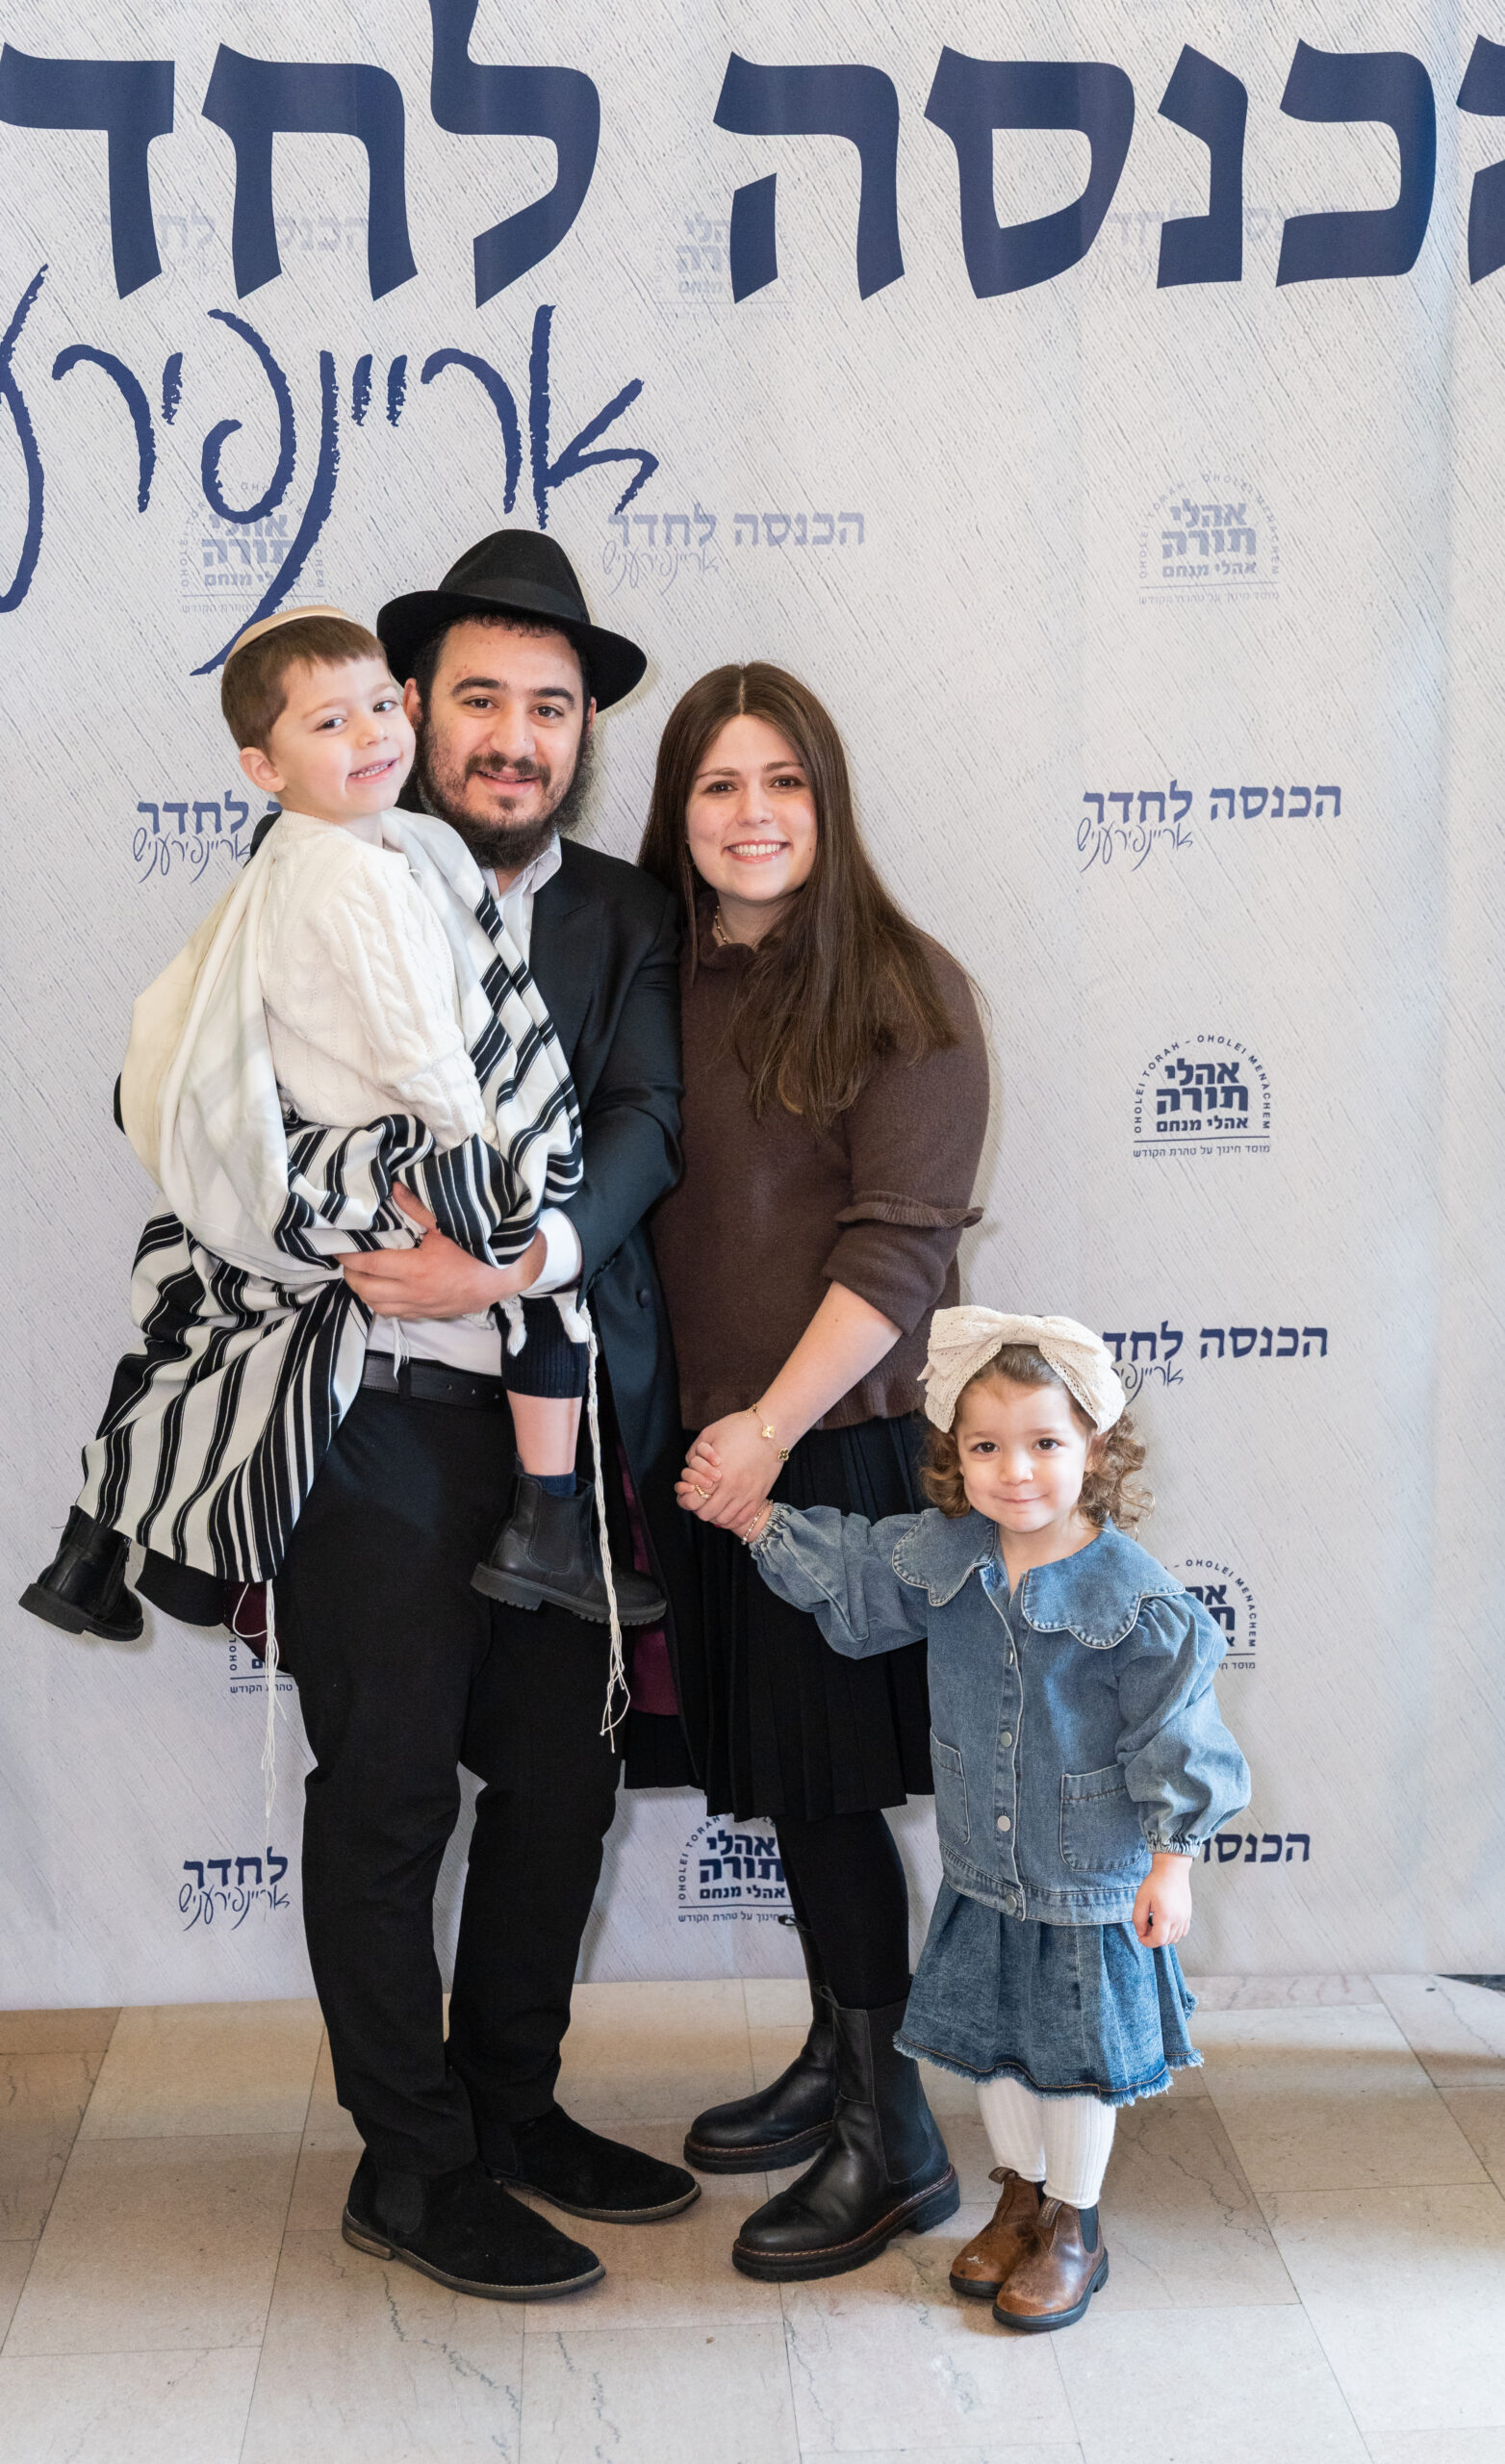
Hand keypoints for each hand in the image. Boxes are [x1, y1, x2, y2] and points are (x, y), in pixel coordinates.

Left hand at [342, 1188, 545, 1319]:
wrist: (506, 1275)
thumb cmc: (478, 1249)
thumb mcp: (447, 1225)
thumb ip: (417, 1207)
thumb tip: (395, 1188)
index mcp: (416, 1270)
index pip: (369, 1264)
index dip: (349, 1257)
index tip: (338, 1247)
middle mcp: (415, 1293)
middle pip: (367, 1291)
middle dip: (352, 1276)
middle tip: (348, 1261)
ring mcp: (421, 1306)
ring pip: (379, 1307)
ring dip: (365, 1292)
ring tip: (360, 1275)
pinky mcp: (429, 1313)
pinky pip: (396, 1314)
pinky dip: (382, 1303)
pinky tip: (382, 1290)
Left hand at [674, 1411, 781, 1530]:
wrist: (772, 1430)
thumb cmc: (740, 1428)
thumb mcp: (710, 1433)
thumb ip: (695, 1452)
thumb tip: (689, 1465)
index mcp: (716, 1473)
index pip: (693, 1501)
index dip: (687, 1499)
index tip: (691, 1492)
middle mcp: (731, 1488)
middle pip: (707, 1514)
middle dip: (700, 1508)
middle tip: (702, 1499)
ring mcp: (746, 1494)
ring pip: (724, 1519)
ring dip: (715, 1515)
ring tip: (715, 1504)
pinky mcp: (759, 1496)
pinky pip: (743, 1518)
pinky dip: (733, 1519)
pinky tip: (729, 1509)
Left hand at [1133, 1853, 1192, 1947]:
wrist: (1172, 1870)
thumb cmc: (1155, 1883)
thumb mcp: (1141, 1899)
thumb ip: (1138, 1919)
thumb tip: (1141, 1933)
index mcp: (1166, 1916)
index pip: (1158, 1940)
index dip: (1147, 1942)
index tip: (1140, 1936)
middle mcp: (1178, 1919)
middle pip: (1166, 1941)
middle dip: (1153, 1938)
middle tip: (1145, 1926)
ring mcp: (1185, 1918)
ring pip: (1175, 1939)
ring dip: (1163, 1936)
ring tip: (1154, 1923)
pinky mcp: (1188, 1915)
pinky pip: (1182, 1932)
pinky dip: (1173, 1933)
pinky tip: (1165, 1923)